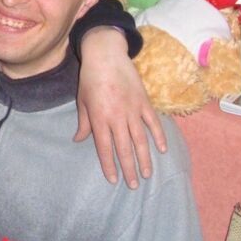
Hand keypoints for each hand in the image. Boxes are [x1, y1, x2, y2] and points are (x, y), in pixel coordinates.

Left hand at [74, 27, 166, 188]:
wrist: (106, 55)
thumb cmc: (90, 79)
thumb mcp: (82, 101)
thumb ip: (84, 123)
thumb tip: (79, 140)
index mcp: (100, 118)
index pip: (105, 148)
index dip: (109, 165)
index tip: (113, 180)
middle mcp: (117, 117)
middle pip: (124, 148)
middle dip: (129, 169)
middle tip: (134, 185)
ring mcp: (133, 109)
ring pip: (141, 139)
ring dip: (145, 158)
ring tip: (148, 174)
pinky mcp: (144, 101)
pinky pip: (153, 122)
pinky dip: (158, 136)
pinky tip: (161, 150)